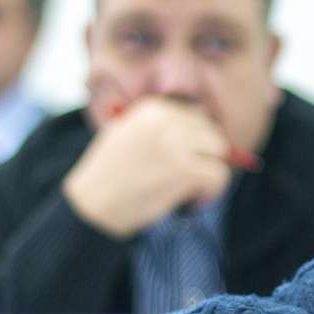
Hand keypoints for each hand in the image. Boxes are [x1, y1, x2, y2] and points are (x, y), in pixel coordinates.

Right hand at [62, 96, 233, 238]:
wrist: (93, 204)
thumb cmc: (108, 175)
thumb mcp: (125, 134)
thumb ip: (158, 127)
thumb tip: (202, 125)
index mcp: (152, 110)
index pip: (196, 116)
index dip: (196, 141)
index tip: (185, 161)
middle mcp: (166, 121)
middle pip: (212, 132)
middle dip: (206, 157)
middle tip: (192, 179)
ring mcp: (176, 145)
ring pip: (220, 152)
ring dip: (211, 174)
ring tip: (191, 192)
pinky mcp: (184, 170)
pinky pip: (219, 175)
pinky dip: (211, 192)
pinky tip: (192, 203)